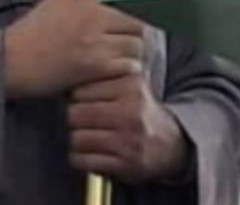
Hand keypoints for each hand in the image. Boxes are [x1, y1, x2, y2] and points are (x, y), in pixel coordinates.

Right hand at [4, 0, 142, 97]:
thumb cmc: (32, 33)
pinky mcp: (95, 64)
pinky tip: (118, 72)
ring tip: (127, 60)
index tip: (145, 19)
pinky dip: (127, 69)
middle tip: (135, 44)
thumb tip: (116, 1)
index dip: (139, 11)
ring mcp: (95, 39)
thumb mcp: (57, 4)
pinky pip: (128, 65)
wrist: (11, 60)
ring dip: (135, 53)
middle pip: (137, 21)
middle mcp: (92, 12)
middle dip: (139, 34)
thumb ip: (86, 0)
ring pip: (136, 44)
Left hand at [67, 74, 191, 183]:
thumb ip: (104, 74)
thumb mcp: (130, 83)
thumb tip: (67, 75)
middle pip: (76, 113)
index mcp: (131, 85)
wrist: (172, 143)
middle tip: (80, 119)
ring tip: (84, 135)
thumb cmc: (141, 110)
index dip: (75, 96)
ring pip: (77, 138)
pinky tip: (87, 153)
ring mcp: (129, 140)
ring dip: (76, 139)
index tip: (81, 100)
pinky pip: (84, 160)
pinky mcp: (126, 165)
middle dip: (73, 118)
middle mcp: (132, 112)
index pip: (81, 89)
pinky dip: (79, 158)